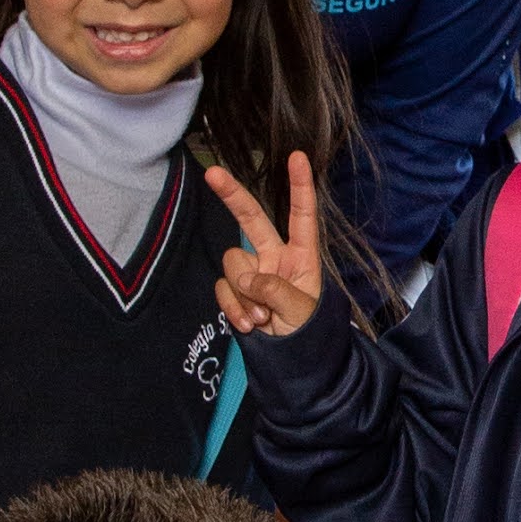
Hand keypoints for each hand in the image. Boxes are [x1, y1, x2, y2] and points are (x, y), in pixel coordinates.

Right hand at [206, 153, 325, 337]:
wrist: (291, 364)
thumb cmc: (308, 335)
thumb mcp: (302, 314)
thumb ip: (276, 291)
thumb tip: (248, 278)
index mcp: (302, 256)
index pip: (301, 215)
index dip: (300, 186)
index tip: (298, 157)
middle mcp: (275, 258)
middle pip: (251, 219)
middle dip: (231, 196)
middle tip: (212, 172)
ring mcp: (252, 274)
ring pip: (233, 263)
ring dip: (243, 293)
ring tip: (262, 319)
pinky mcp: (235, 292)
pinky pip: (223, 289)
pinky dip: (232, 307)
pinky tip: (248, 325)